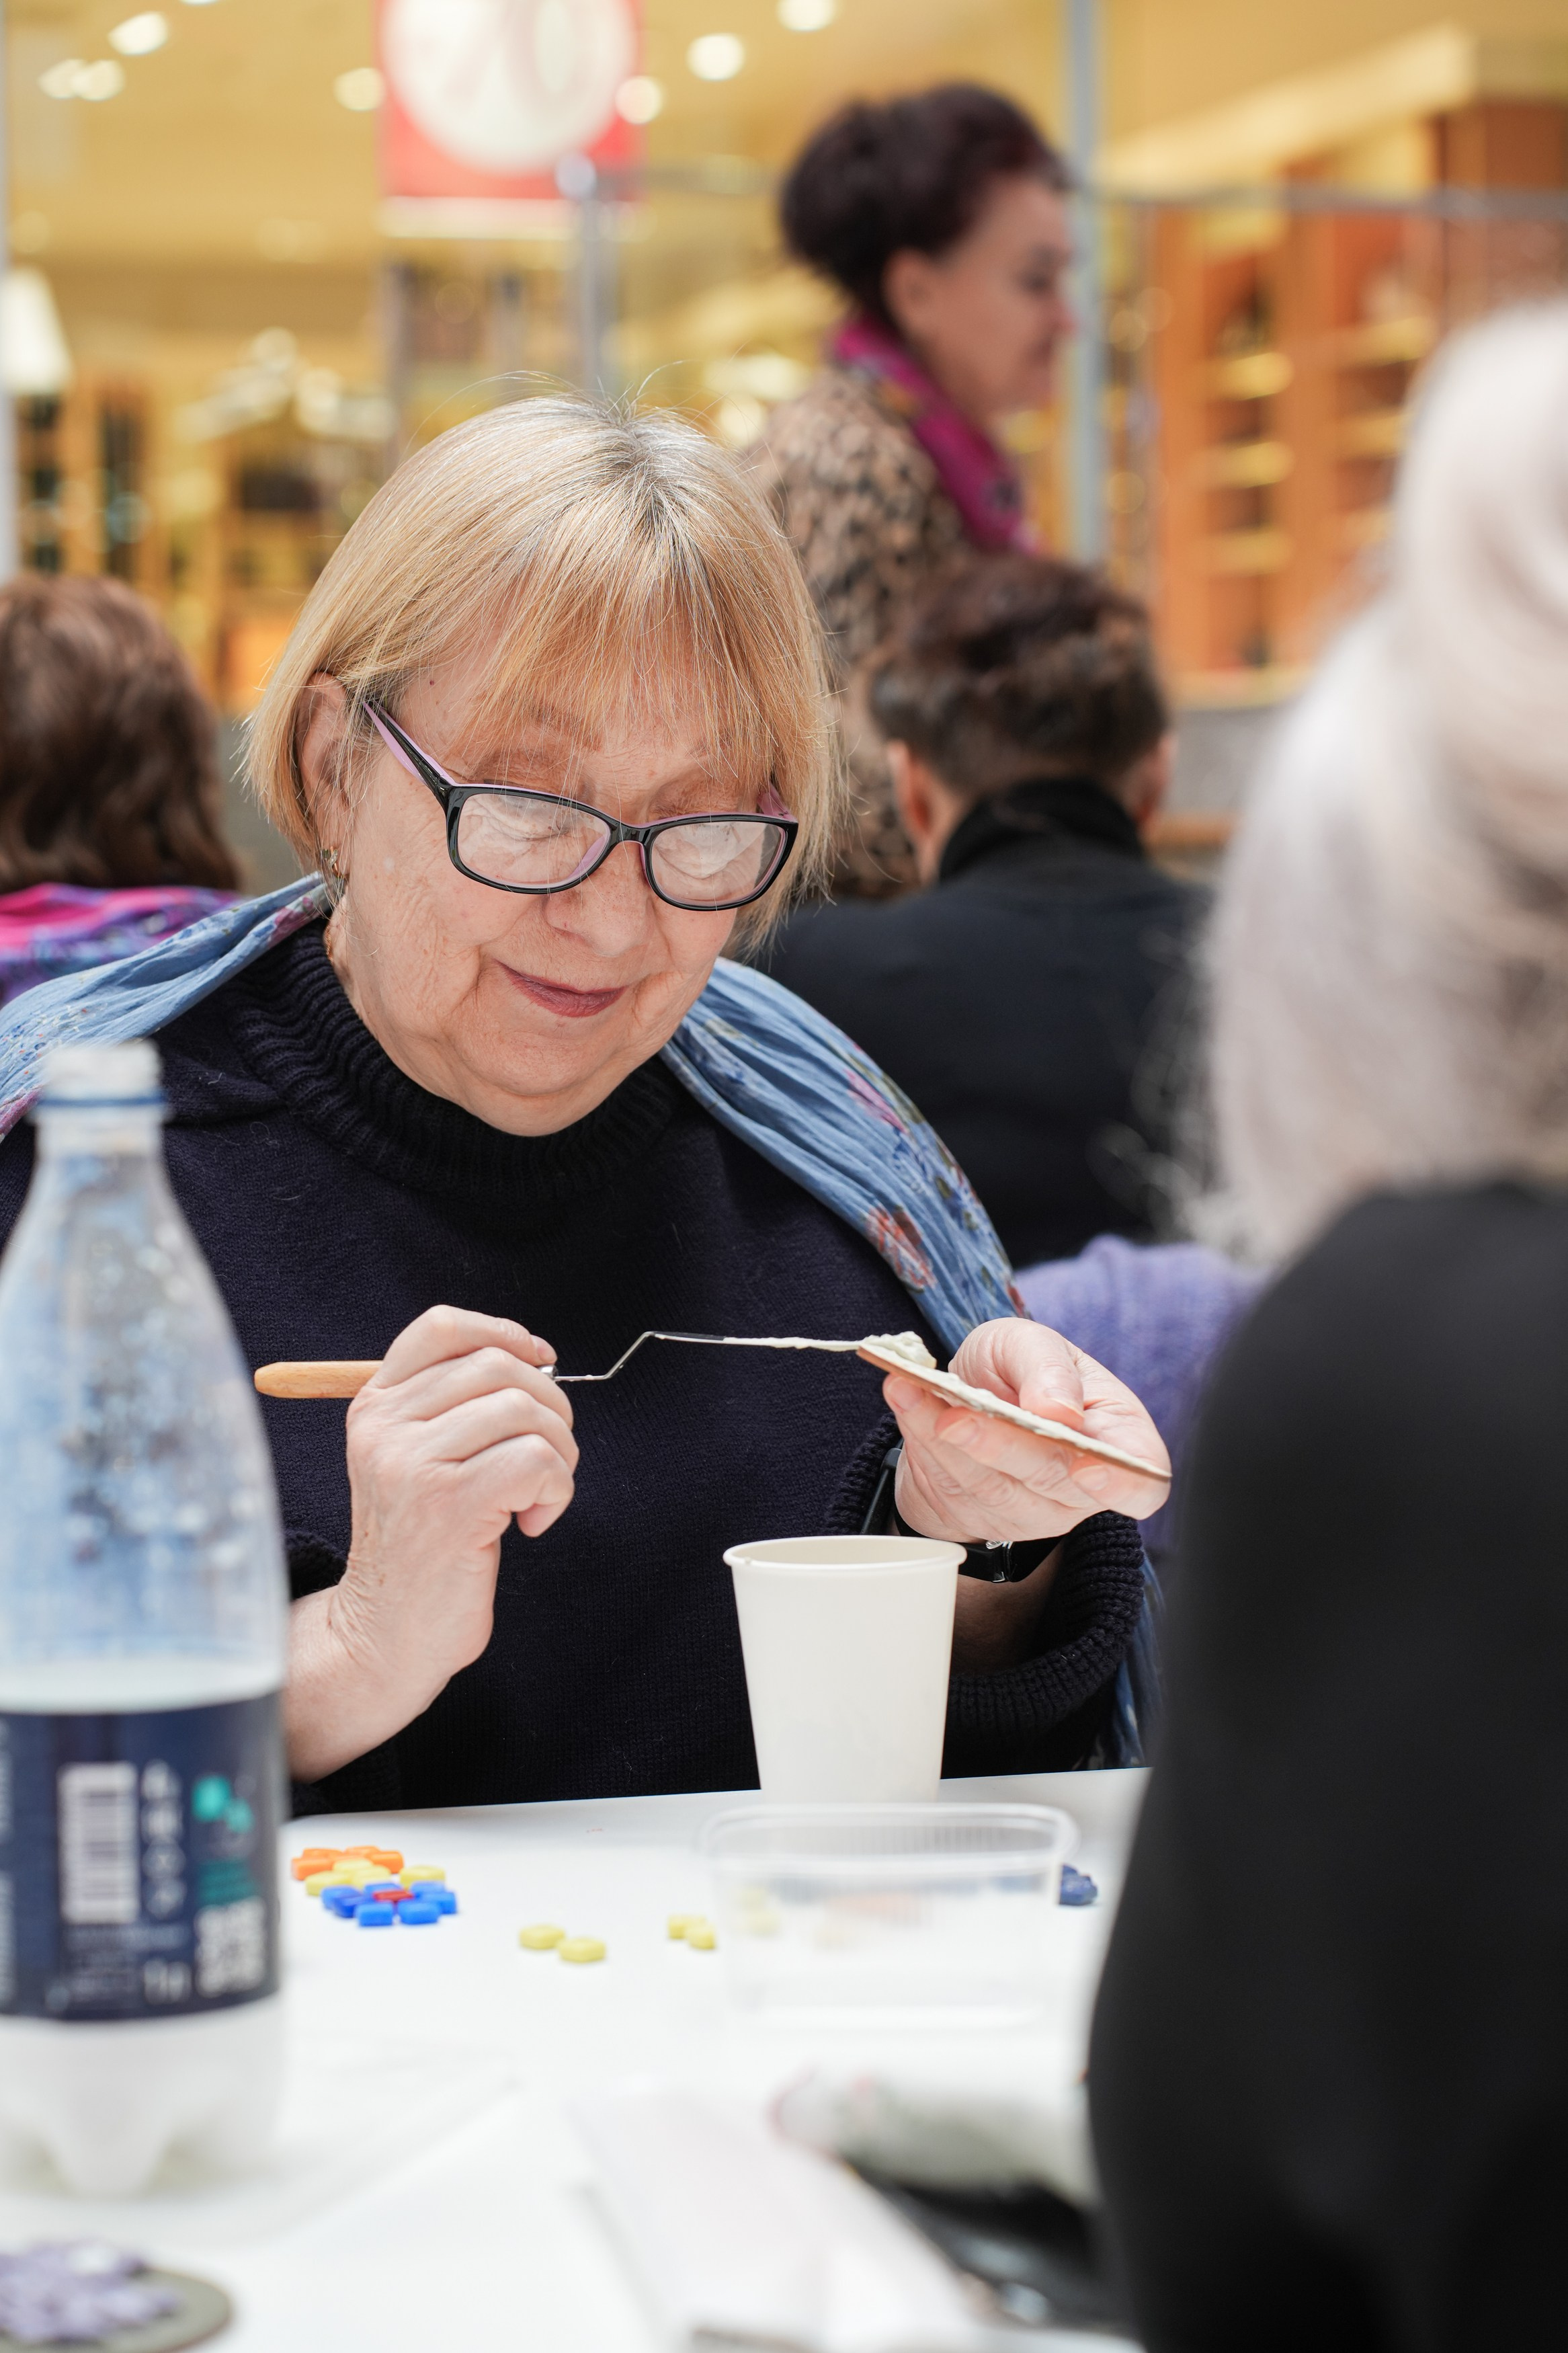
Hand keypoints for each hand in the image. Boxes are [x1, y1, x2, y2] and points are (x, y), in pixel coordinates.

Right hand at [285, 1306, 576, 1780]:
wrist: (386, 1634)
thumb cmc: (422, 1545)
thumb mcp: (417, 1459)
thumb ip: (455, 1405)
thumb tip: (535, 1355)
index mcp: (376, 1406)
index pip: (441, 1327)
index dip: (503, 1333)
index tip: (540, 1362)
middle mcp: (387, 1426)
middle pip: (499, 1366)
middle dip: (550, 1407)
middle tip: (547, 1460)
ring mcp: (413, 1463)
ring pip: (527, 1411)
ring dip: (558, 1454)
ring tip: (537, 1496)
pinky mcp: (450, 1504)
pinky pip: (538, 1461)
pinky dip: (555, 1492)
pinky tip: (531, 1524)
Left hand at [888, 1318, 1168, 1547]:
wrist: (968, 1398)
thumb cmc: (1020, 1369)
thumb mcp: (1035, 1344)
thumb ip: (1048, 1367)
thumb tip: (1059, 1412)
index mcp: (1117, 1440)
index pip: (1143, 1483)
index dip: (1122, 1483)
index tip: (1086, 1464)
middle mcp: (1077, 1487)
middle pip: (1051, 1481)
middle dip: (1003, 1447)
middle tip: (960, 1417)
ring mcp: (1025, 1510)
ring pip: (990, 1486)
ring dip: (946, 1441)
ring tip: (911, 1392)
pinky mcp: (973, 1512)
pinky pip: (945, 1480)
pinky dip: (917, 1432)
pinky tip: (901, 1394)